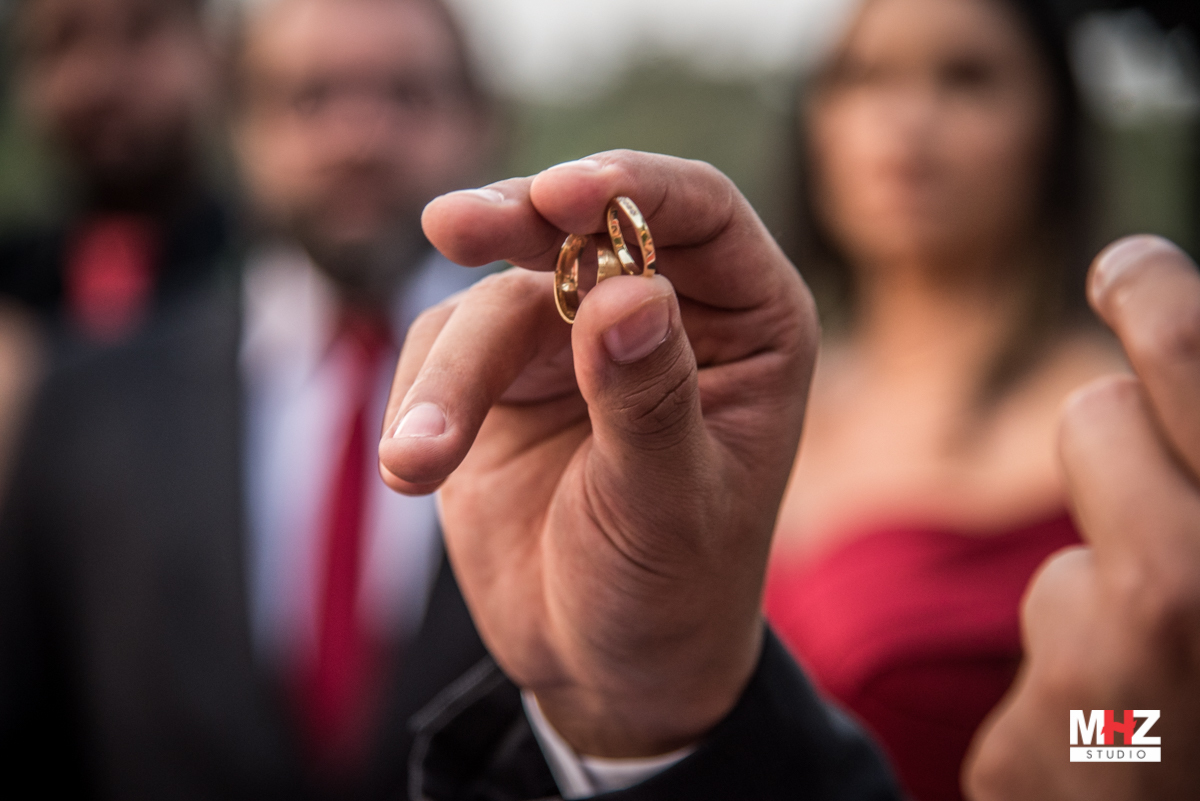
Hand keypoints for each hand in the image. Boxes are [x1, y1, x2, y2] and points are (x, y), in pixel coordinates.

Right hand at [377, 152, 817, 757]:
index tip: (562, 194)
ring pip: (497, 301)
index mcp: (746, 325)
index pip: (700, 213)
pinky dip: (422, 403)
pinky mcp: (501, 376)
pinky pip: (443, 350)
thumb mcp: (668, 505)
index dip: (632, 188)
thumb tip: (624, 292)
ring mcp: (573, 341)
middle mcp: (660, 313)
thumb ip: (648, 400)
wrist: (603, 664)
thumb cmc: (671, 589)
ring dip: (449, 379)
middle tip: (455, 227)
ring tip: (421, 465)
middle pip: (585, 227)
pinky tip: (417, 469)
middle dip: (517, 224)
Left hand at [965, 236, 1199, 799]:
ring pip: (1059, 559)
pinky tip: (1127, 759)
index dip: (1156, 298)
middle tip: (1141, 454)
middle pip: (1095, 417)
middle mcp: (1190, 585)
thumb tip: (1147, 393)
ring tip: (1172, 684)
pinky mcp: (1024, 752)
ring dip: (1103, 595)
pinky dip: (1078, 698)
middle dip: (1113, 435)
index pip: (1188, 361)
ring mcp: (1104, 678)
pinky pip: (1038, 672)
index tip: (1125, 269)